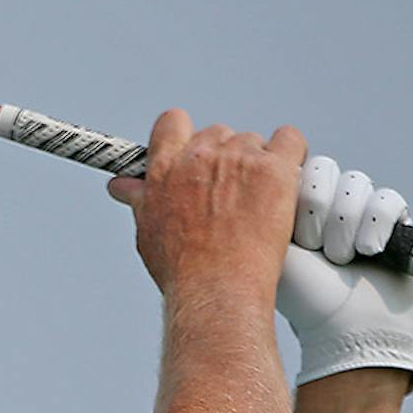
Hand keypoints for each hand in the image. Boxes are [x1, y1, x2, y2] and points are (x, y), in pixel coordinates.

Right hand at [108, 111, 304, 302]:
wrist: (216, 289)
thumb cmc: (182, 268)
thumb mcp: (148, 230)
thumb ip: (139, 199)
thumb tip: (122, 187)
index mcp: (165, 168)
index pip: (173, 123)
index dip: (186, 135)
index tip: (194, 152)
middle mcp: (199, 157)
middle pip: (218, 133)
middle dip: (225, 156)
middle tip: (231, 192)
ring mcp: (238, 160)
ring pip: (253, 142)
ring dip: (257, 163)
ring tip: (257, 200)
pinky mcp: (274, 170)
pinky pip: (289, 141)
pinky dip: (291, 154)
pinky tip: (285, 178)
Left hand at [277, 158, 412, 389]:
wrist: (343, 326)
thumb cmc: (300, 293)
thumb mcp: (267, 245)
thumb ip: (258, 205)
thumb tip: (257, 168)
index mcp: (291, 202)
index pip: (295, 167)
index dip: (296, 197)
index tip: (292, 235)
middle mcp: (325, 201)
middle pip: (324, 169)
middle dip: (318, 212)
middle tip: (314, 248)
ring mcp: (359, 208)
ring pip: (355, 182)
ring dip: (344, 225)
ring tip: (338, 258)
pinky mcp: (391, 218)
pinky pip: (386, 198)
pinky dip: (376, 226)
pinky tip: (368, 252)